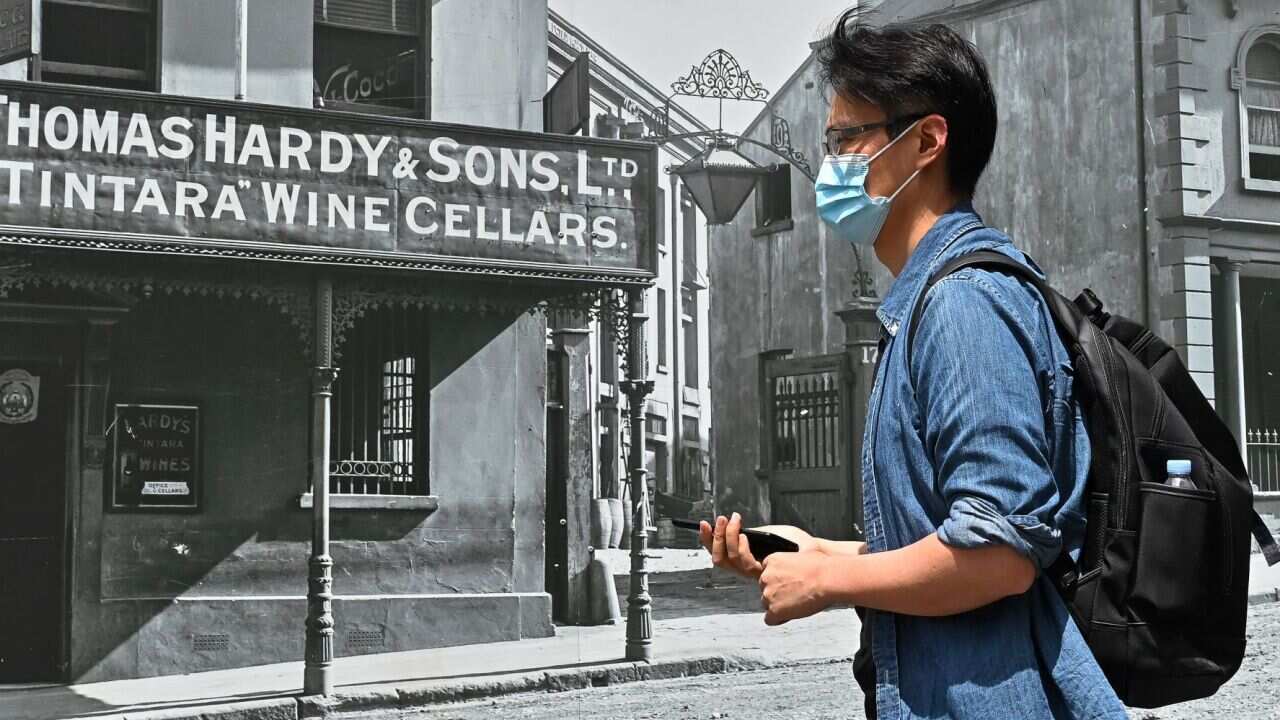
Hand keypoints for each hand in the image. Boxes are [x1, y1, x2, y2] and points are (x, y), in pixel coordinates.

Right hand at [698, 515, 820, 577]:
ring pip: (729, 560)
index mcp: (748, 559)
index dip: (708, 540)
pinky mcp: (764, 571)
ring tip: (731, 521)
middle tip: (714, 521)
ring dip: (725, 537)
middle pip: (719, 559)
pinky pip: (744, 562)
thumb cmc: (798, 544)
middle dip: (712, 539)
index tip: (703, 524)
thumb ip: (754, 533)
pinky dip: (739, 546)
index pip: (721, 553)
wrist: (815, 551)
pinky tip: (742, 535)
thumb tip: (735, 527)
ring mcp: (755, 571)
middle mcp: (748, 568)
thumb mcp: (770, 532)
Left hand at [759, 550, 832, 625]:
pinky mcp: (774, 610)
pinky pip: (769, 619)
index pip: (767, 574)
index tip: (789, 584)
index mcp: (772, 561)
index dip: (778, 581)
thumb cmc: (821, 566)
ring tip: (796, 604)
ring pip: (767, 604)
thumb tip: (795, 569)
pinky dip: (779, 619)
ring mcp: (768, 594)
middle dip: (777, 593)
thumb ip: (790, 562)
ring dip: (778, 606)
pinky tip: (790, 615)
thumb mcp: (801, 555)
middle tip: (795, 595)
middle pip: (765, 589)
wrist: (827, 579)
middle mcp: (765, 577)